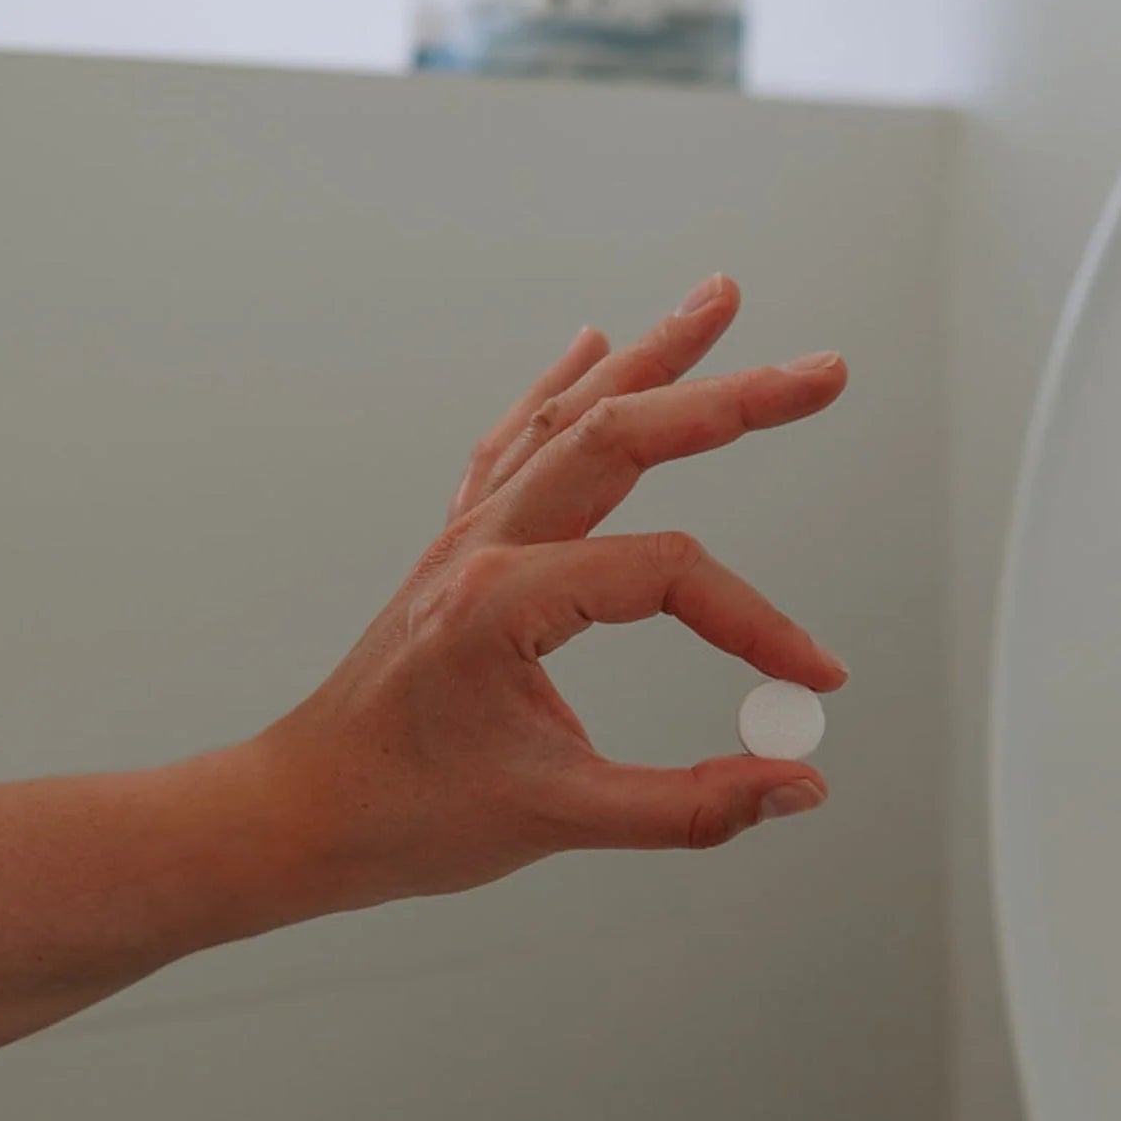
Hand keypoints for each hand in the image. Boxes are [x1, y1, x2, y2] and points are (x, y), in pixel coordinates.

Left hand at [259, 276, 848, 906]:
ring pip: (571, 417)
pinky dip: (563, 390)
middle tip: (822, 373)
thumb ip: (689, 807)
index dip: (756, 623)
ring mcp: (466, 535)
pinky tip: (594, 347)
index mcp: (503, 601)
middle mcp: (483, 545)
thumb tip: (796, 786)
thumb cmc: (406, 817)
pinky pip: (517, 442)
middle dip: (731, 397)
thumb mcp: (556, 820)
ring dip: (652, 356)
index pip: (668, 574)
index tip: (812, 678)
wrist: (298, 813)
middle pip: (624, 436)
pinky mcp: (458, 547)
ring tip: (721, 300)